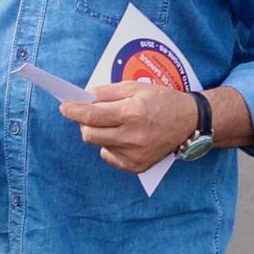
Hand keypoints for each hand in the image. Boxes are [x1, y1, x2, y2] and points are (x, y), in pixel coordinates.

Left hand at [61, 76, 198, 176]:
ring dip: (100, 133)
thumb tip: (83, 98)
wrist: (189, 122)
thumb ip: (107, 92)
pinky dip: (111, 146)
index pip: (91, 115)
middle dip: (84, 123)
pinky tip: (126, 137)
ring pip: (98, 145)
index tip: (64, 107)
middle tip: (90, 114)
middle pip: (89, 134)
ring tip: (117, 124)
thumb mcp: (135, 87)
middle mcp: (133, 137)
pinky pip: (109, 156)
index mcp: (132, 113)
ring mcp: (135, 155)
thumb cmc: (161, 100)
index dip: (73, 110)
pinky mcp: (137, 166)